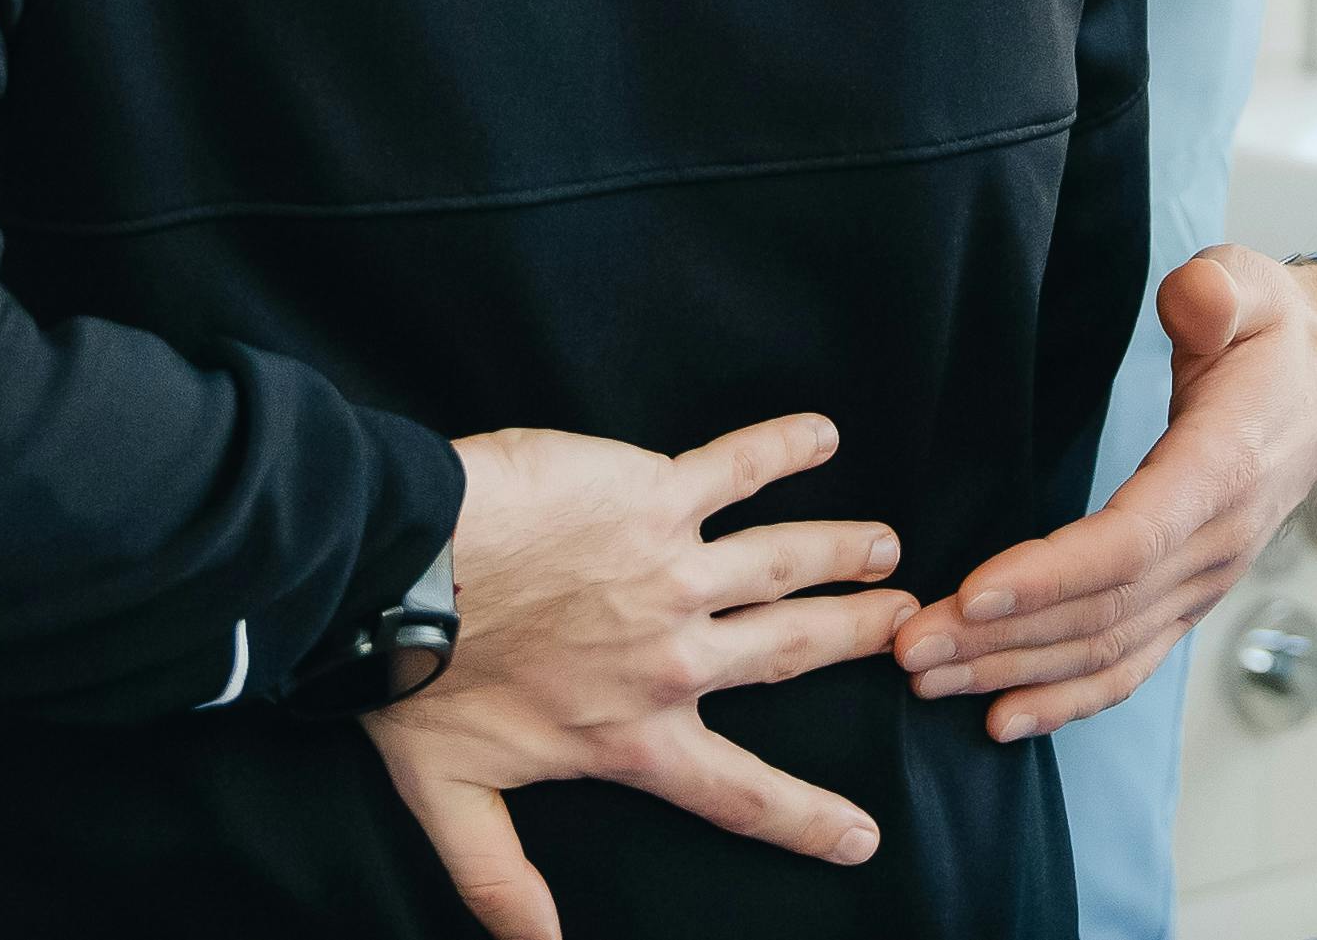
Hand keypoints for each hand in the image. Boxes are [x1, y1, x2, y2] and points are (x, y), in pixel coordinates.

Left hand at [365, 412, 912, 939]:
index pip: (739, 792)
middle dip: (858, 639)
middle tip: (911, 626)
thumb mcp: (453, 803)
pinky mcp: (654, 495)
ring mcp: (672, 570)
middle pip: (790, 651)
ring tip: (886, 548)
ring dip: (842, 552)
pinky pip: (735, 467)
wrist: (405, 571)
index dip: (808, 820)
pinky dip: (782, 447)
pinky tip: (818, 433)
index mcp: (632, 735)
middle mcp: (672, 656)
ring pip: (783, 560)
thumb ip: (500, 883)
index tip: (865, 837)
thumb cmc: (417, 685)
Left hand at [893, 248, 1316, 738]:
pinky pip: (1127, 663)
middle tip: (910, 646)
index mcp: (1222, 470)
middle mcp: (1213, 544)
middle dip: (1000, 637)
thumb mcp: (1254, 288)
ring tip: (927, 679)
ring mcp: (1203, 582)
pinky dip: (1065, 698)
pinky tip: (1000, 716)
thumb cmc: (1277, 336)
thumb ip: (1220, 291)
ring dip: (1012, 672)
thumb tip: (1192, 302)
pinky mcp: (1187, 597)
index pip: (1132, 541)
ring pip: (1104, 648)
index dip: (1052, 576)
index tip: (973, 593)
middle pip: (1100, 612)